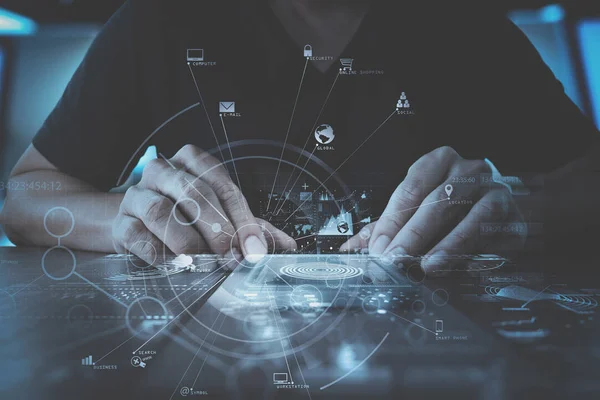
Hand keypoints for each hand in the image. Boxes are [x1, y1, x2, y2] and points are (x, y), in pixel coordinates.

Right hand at [112, 145, 295, 263]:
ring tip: (201, 261)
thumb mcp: (219, 215)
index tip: (255, 247)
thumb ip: (251, 227)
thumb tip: (286, 245)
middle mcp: (163, 172)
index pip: (222, 185)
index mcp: (191, 163)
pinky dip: (157, 253)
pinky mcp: (120, 221)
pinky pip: (137, 235)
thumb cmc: (180, 215)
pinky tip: (173, 264)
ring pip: (161, 211)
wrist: (130, 222)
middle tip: (232, 257)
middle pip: (194, 193)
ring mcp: (138, 195)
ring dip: (186, 240)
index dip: (242, 218)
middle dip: (218, 228)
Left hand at [341, 146, 525, 271]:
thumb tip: (350, 248)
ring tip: (424, 266)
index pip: (411, 188)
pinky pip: (492, 233)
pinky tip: (454, 264)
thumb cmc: (449, 210)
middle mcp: (469, 170)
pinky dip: (471, 250)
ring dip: (444, 243)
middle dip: (412, 234)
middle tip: (394, 259)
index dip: (392, 220)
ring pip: (467, 215)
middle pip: (437, 201)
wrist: (500, 213)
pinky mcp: (514, 216)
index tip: (378, 247)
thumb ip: (384, 228)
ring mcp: (495, 191)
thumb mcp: (413, 213)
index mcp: (440, 162)